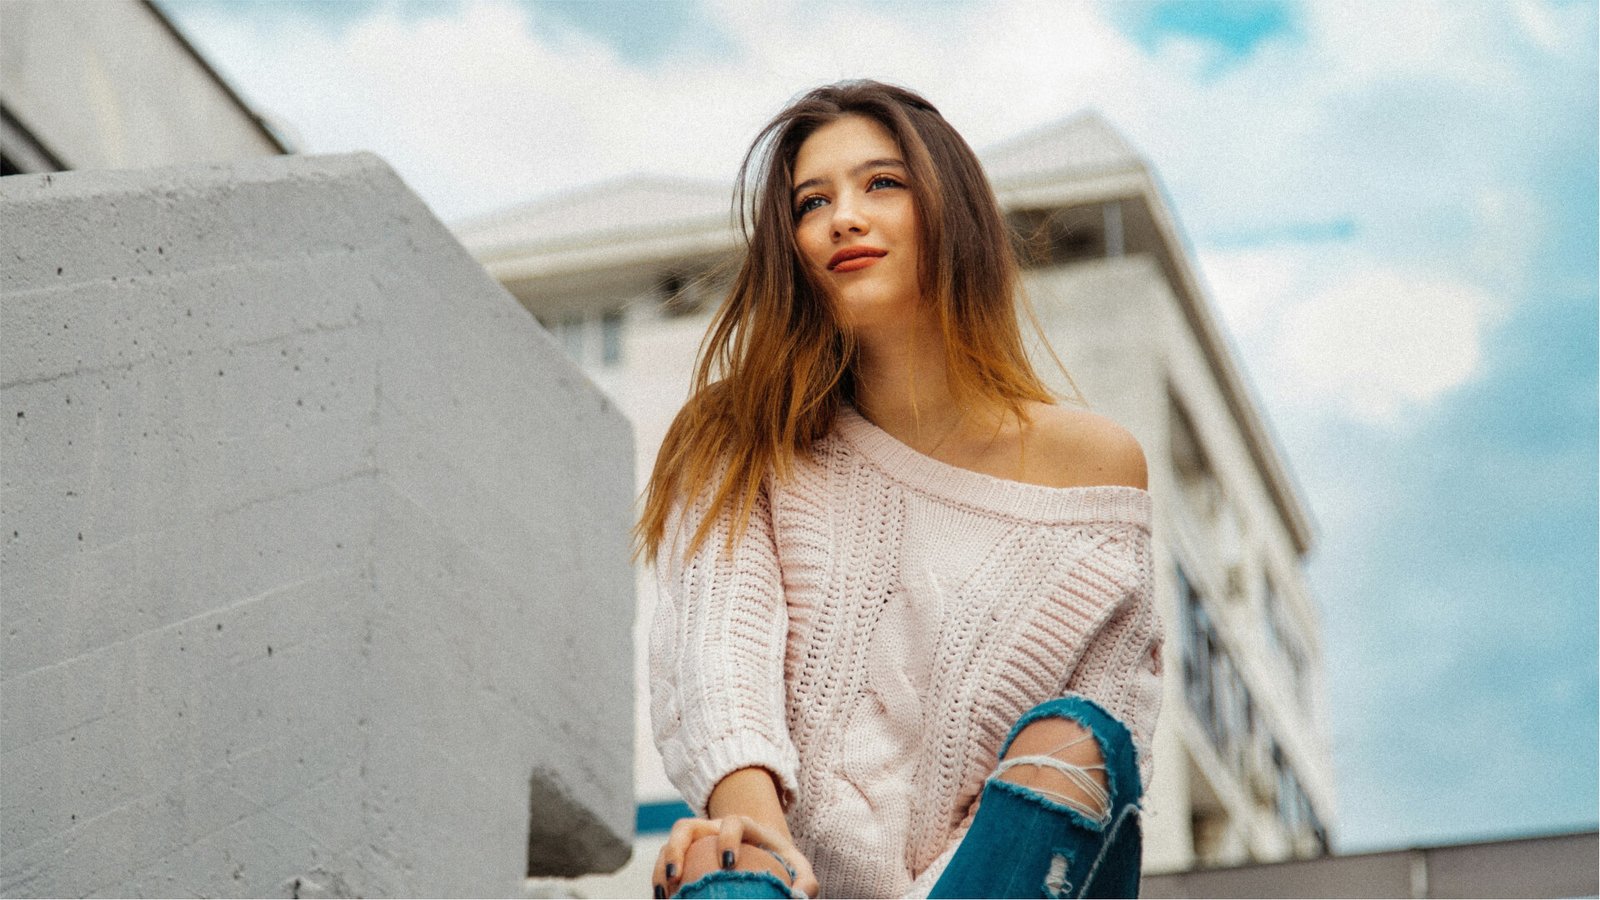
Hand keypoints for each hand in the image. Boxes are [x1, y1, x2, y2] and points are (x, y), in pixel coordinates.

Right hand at [653, 815, 818, 898]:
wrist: (763, 851)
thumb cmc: (780, 859)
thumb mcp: (797, 866)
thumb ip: (806, 880)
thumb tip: (800, 898)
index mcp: (742, 825)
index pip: (732, 822)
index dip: (727, 838)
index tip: (729, 864)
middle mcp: (712, 828)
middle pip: (686, 827)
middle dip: (676, 849)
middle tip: (676, 876)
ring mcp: (695, 840)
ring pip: (669, 844)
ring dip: (660, 866)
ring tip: (663, 895)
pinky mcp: (684, 855)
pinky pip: (664, 863)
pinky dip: (660, 881)